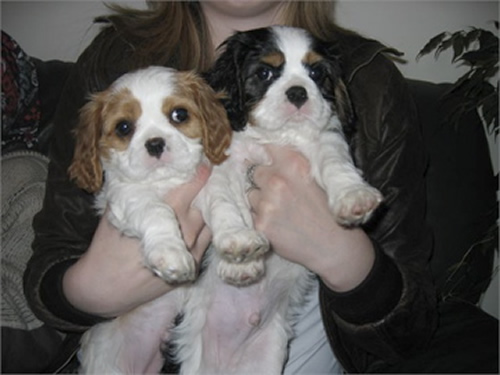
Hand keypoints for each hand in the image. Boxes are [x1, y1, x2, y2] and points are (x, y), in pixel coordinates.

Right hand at [63, 164, 211, 316]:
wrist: (105, 289)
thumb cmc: (107, 248)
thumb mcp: (115, 214)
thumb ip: (134, 192)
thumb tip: (145, 172)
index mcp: (165, 216)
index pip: (191, 190)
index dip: (199, 175)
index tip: (206, 164)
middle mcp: (184, 234)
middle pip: (205, 206)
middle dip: (203, 195)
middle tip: (200, 185)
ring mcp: (191, 252)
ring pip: (209, 224)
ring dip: (204, 214)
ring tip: (197, 204)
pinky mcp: (193, 268)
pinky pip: (205, 242)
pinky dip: (202, 232)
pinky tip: (191, 225)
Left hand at [246, 145, 374, 291]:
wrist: (334, 247)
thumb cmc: (330, 212)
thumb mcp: (318, 178)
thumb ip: (294, 166)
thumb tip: (272, 156)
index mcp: (293, 164)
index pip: (267, 147)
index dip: (265, 152)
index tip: (263, 156)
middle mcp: (277, 180)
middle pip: (254, 171)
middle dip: (262, 179)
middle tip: (277, 191)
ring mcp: (266, 203)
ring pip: (251, 195)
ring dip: (260, 200)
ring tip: (280, 211)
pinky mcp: (261, 224)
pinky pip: (251, 215)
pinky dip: (261, 219)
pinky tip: (278, 225)